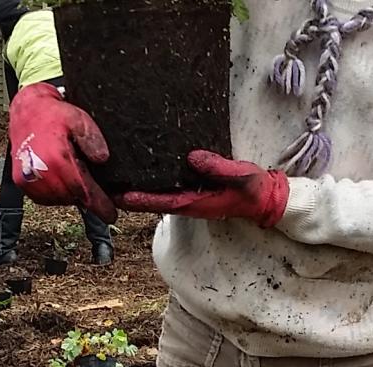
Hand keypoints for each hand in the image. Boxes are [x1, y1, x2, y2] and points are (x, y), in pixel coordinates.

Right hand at [9, 83, 115, 221]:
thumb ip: (92, 139)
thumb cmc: (53, 115)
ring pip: (58, 200)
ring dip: (69, 194)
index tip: (111, 215)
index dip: (99, 205)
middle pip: (72, 198)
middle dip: (85, 196)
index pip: (83, 191)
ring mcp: (28, 179)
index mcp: (57, 159)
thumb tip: (103, 159)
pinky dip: (55, 193)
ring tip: (73, 176)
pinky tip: (60, 178)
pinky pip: (44, 198)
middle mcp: (41, 172)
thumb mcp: (79, 119)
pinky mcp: (20, 182)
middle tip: (92, 185)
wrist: (26, 111)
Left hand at [118, 151, 289, 227]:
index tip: (121, 196)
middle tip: (106, 186)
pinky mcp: (196, 190)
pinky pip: (171, 187)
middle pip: (155, 201)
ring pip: (160, 195)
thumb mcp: (242, 176)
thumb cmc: (255, 190)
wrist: (267, 198)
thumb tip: (191, 157)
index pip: (164, 202)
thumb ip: (218, 167)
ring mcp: (193, 197)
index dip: (142, 200)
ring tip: (118, 178)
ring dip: (140, 189)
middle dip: (132, 196)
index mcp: (199, 203)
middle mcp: (191, 202)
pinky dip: (155, 181)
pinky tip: (145, 170)